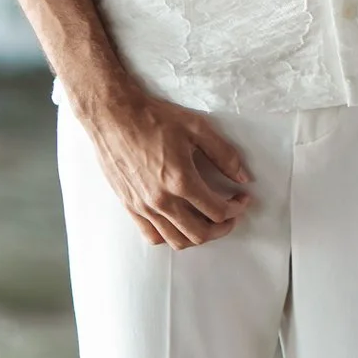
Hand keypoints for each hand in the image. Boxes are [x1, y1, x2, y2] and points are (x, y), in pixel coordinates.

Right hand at [74, 82, 254, 248]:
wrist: (113, 116)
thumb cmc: (154, 118)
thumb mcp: (197, 128)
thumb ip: (224, 154)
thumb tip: (243, 177)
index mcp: (181, 181)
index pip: (217, 211)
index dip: (236, 208)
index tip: (242, 198)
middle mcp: (162, 200)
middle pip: (200, 234)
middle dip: (223, 227)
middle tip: (230, 213)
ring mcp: (144, 207)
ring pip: (177, 241)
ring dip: (199, 235)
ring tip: (207, 220)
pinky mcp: (130, 207)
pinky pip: (153, 237)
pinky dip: (171, 236)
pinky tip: (179, 222)